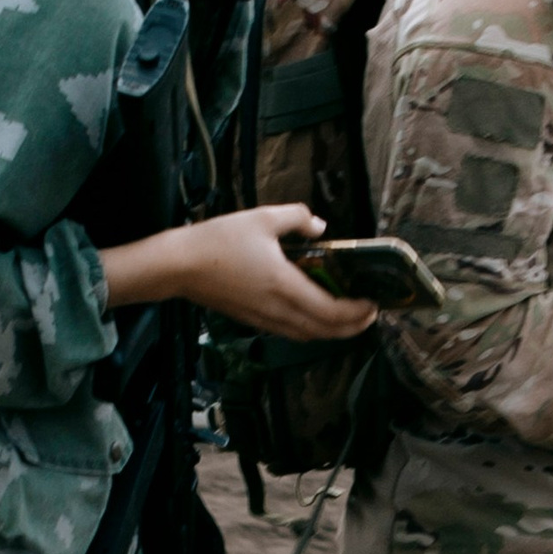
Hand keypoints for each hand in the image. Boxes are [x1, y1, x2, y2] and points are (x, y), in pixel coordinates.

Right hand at [102, 205, 378, 343]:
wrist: (177, 266)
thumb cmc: (216, 241)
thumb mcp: (262, 218)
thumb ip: (297, 218)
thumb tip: (320, 226)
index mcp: (285, 287)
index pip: (333, 312)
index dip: (358, 313)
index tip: (374, 305)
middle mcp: (278, 310)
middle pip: (325, 332)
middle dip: (352, 328)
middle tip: (368, 315)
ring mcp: (263, 319)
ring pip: (307, 335)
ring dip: (331, 331)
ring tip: (346, 317)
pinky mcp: (251, 320)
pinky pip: (289, 331)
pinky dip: (309, 328)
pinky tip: (311, 313)